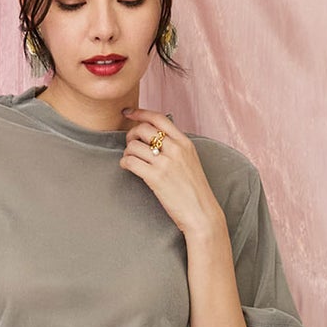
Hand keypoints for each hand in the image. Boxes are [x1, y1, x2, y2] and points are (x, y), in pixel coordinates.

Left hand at [119, 106, 224, 240]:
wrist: (201, 214)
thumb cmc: (194, 191)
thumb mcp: (190, 161)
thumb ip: (176, 148)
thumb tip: (156, 138)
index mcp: (184, 143)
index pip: (159, 118)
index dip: (141, 113)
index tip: (129, 113)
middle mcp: (175, 149)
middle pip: (143, 129)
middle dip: (131, 134)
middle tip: (130, 144)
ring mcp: (165, 163)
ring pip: (134, 145)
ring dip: (127, 151)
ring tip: (130, 159)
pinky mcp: (156, 178)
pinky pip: (131, 162)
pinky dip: (125, 162)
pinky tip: (127, 167)